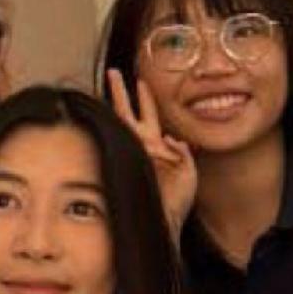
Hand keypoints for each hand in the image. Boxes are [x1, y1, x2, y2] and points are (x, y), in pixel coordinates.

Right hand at [103, 68, 198, 238]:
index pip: (149, 117)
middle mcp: (140, 147)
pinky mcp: (124, 157)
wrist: (161, 220)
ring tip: (111, 78)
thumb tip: (172, 137)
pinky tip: (103, 104)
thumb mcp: (189, 173)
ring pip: (119, 118)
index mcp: (156, 148)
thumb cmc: (176, 203)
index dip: (145, 99)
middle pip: (128, 112)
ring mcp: (129, 151)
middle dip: (121, 92)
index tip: (141, 82)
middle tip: (114, 73)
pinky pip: (117, 135)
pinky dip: (109, 121)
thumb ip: (183, 152)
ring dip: (115, 97)